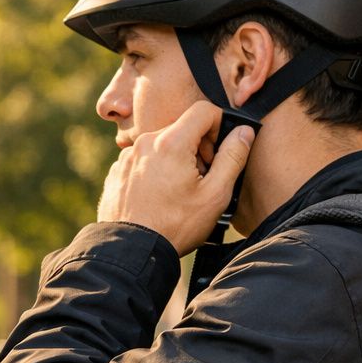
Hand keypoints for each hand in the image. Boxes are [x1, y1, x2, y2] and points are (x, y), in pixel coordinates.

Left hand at [97, 101, 254, 255]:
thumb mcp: (215, 195)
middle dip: (198, 147)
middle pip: (181, 129)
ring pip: (161, 145)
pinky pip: (143, 161)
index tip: (219, 152)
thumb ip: (233, 157)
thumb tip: (244, 132)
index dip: (219, 126)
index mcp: (171, 142)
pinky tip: (159, 197)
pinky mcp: (117, 172)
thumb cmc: (176, 226)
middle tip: (202, 178)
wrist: (132, 251)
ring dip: (176, 160)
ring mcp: (127, 157)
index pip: (204, 111)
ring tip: (179, 192)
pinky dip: (155, 171)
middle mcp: (145, 142)